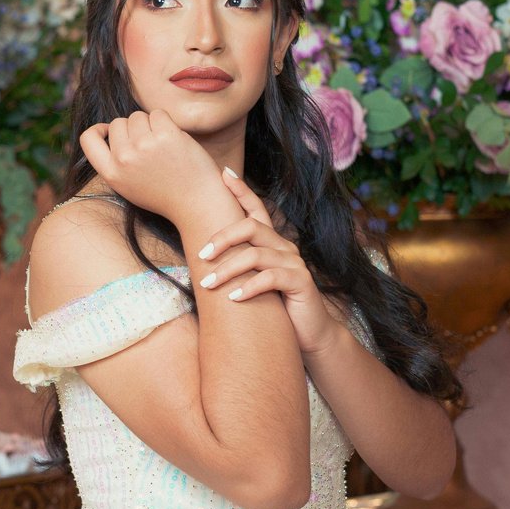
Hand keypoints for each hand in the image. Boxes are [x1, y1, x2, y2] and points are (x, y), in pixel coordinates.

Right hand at [79, 110, 226, 222]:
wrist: (196, 203)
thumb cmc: (164, 193)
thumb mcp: (128, 185)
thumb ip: (116, 162)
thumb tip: (110, 130)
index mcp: (111, 173)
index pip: (87, 139)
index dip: (98, 129)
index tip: (109, 131)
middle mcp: (124, 158)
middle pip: (118, 122)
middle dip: (133, 128)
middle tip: (150, 147)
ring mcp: (144, 145)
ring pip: (138, 116)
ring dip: (150, 124)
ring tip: (163, 146)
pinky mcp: (165, 135)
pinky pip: (158, 113)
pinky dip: (166, 122)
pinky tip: (173, 140)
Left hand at [199, 167, 350, 355]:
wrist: (308, 335)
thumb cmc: (276, 308)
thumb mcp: (253, 283)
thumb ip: (238, 267)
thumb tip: (201, 258)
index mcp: (272, 242)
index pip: (256, 210)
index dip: (241, 190)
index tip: (223, 174)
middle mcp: (284, 246)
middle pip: (251, 227)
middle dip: (222, 238)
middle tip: (201, 256)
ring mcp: (294, 262)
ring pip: (256, 254)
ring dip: (228, 269)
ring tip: (209, 284)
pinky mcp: (301, 281)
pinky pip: (270, 277)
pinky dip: (248, 287)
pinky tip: (233, 298)